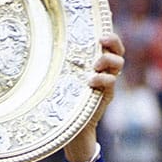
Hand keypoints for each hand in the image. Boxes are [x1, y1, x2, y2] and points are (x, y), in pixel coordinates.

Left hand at [64, 32, 124, 161]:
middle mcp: (105, 71)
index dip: (110, 37)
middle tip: (100, 43)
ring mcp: (107, 83)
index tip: (100, 34)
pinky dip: (103, 79)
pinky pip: (112, 82)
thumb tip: (42, 45)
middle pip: (119, 51)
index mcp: (97, 63)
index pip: (110, 45)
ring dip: (107, 60)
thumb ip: (63, 62)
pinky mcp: (107, 95)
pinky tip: (90, 81)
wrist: (71, 126)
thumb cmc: (63, 98)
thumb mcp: (63, 77)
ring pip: (119, 64)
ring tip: (94, 66)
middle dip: (113, 43)